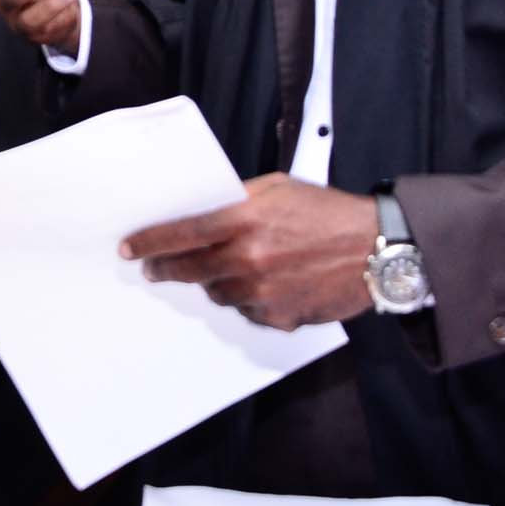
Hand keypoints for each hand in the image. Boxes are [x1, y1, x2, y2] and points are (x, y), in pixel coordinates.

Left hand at [120, 175, 380, 328]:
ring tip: (230, 269)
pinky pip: (247, 311)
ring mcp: (262, 292)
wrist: (375, 248)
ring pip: (217, 293)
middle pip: (189, 270)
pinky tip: (266, 285)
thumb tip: (201, 217)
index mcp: (243, 219)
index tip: (128, 249)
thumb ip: (236, 203)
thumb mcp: (276, 189)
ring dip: (215, 282)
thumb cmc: (326, 212)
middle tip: (154, 269)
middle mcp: (247, 258)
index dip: (148, 242)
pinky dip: (248, 300)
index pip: (180, 233)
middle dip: (166, 269)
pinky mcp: (278, 317)